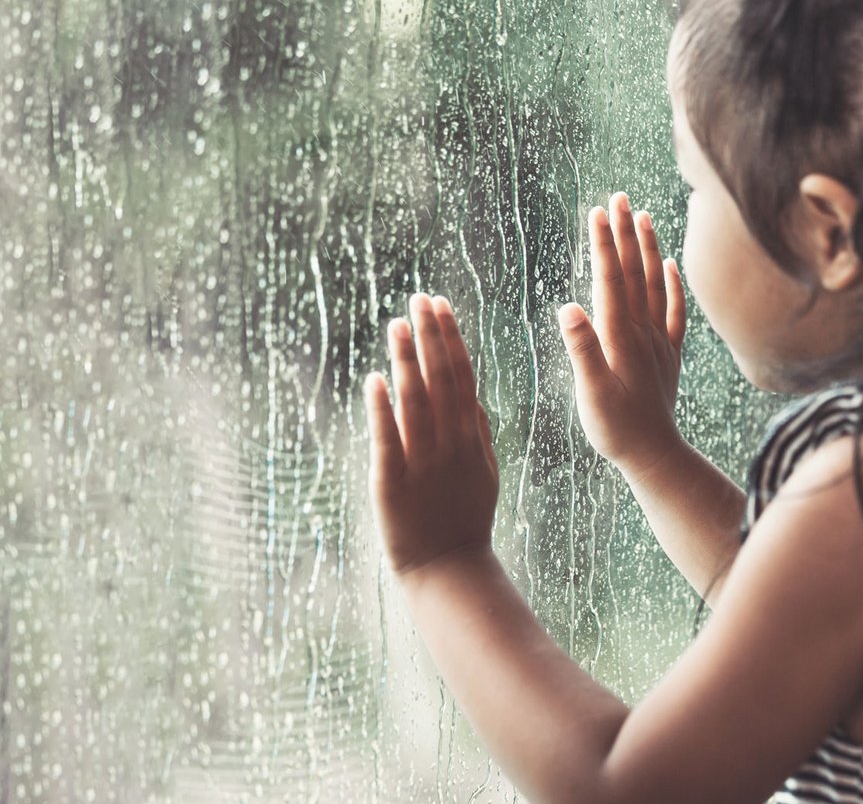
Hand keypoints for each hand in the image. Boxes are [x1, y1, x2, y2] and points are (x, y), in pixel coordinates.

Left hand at [364, 293, 498, 579]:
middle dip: (430, 336)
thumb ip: (479, 434)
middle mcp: (449, 443)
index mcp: (470, 437)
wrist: (449, 568)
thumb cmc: (465, 519)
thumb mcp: (485, 473)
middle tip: (418, 298)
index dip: (450, 338)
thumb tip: (475, 398)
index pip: (461, 375)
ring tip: (396, 325)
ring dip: (406, 361)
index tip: (440, 305)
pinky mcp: (392, 482)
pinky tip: (375, 380)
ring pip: (414, 402)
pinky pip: (387, 440)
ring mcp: (422, 462)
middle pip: (440, 380)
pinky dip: (382, 410)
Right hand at [558, 192, 686, 476]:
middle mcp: (643, 332)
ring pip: (656, 285)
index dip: (604, 245)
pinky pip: (675, 312)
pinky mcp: (669, 355)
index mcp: (620, 337)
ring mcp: (659, 342)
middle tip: (618, 196)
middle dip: (625, 233)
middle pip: (634, 273)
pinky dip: (674, 285)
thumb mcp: (591, 394)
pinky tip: (671, 264)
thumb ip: (582, 350)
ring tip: (643, 215)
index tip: (598, 211)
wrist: (654, 457)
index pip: (611, 280)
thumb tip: (569, 308)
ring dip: (649, 249)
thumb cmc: (616, 430)